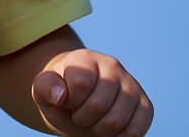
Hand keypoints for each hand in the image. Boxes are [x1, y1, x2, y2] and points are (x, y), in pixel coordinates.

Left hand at [33, 49, 152, 135]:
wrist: (78, 103)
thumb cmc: (60, 95)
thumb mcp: (43, 90)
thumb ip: (45, 87)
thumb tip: (59, 95)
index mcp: (86, 58)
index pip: (81, 83)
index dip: (70, 100)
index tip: (66, 99)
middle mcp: (112, 66)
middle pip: (99, 105)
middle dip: (82, 117)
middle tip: (78, 113)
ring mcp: (132, 86)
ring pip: (117, 121)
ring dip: (98, 129)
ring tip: (92, 120)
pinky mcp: (145, 106)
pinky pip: (135, 131)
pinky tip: (108, 128)